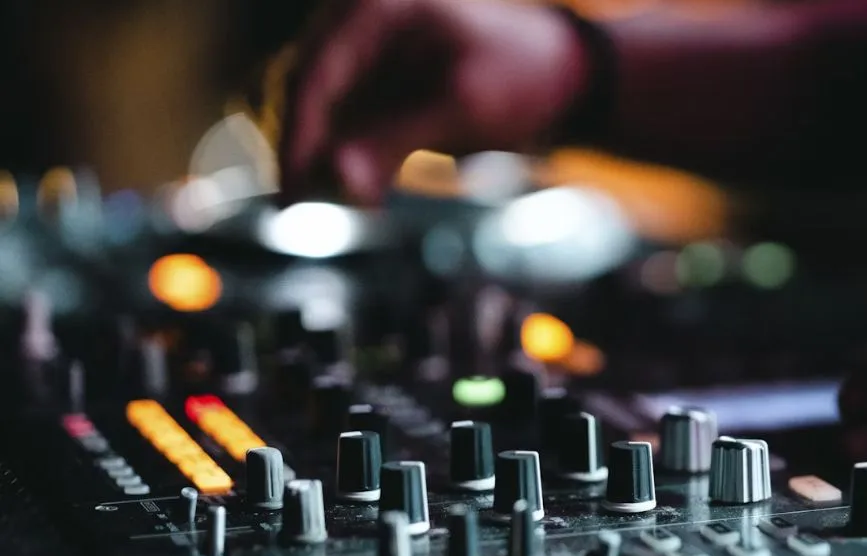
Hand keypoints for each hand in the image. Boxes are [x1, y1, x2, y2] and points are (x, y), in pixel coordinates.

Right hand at [279, 0, 589, 203]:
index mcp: (375, 9)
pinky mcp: (376, 87)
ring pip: (322, 115)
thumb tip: (338, 182)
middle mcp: (358, 24)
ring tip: (346, 206)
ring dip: (326, 161)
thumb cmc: (522, 77)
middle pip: (306, 94)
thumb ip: (392, 142)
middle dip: (308, 153)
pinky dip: (348, 159)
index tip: (295, 192)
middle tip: (311, 213)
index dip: (298, 138)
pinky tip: (362, 194)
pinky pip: (345, 126)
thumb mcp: (459, 108)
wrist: (561, 78)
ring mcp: (365, 55)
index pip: (313, 75)